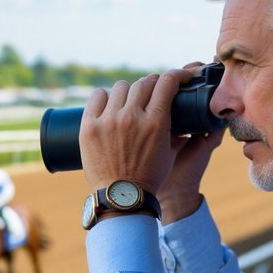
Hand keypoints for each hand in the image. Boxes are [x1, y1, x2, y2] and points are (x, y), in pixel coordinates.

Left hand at [80, 69, 196, 194]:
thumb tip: (183, 113)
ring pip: (122, 87)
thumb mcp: (170, 152)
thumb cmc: (148, 178)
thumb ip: (177, 129)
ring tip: (130, 102)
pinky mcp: (89, 126)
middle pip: (144, 83)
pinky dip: (105, 97)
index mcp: (155, 122)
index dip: (176, 75)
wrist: (121, 197)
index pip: (167, 82)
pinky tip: (109, 103)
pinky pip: (97, 96)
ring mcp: (108, 120)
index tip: (179, 77)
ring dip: (130, 92)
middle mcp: (131, 117)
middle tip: (153, 93)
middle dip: (153, 85)